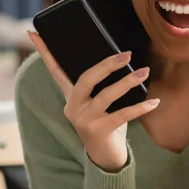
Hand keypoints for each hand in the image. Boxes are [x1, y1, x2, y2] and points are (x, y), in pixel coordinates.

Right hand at [27, 31, 159, 171]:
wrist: (107, 157)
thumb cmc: (107, 124)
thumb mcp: (100, 103)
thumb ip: (103, 86)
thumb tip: (124, 59)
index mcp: (71, 96)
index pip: (55, 70)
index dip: (45, 52)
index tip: (34, 32)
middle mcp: (74, 107)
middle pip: (86, 79)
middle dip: (107, 64)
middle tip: (127, 54)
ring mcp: (84, 120)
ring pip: (106, 95)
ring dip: (128, 82)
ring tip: (145, 72)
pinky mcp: (99, 131)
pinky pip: (122, 115)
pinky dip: (140, 108)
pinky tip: (154, 102)